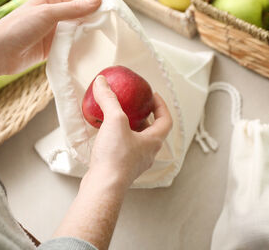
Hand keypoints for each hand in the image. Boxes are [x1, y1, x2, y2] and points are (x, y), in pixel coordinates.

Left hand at [0, 0, 101, 75]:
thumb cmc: (18, 28)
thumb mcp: (48, 14)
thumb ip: (73, 8)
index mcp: (51, 0)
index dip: (93, 3)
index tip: (108, 14)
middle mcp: (53, 15)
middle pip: (79, 14)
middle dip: (92, 20)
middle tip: (109, 30)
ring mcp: (52, 32)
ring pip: (76, 31)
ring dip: (86, 36)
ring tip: (101, 42)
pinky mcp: (51, 48)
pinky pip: (69, 46)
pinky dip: (78, 48)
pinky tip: (88, 53)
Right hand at [88, 75, 172, 189]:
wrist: (103, 186)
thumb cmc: (116, 156)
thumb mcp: (114, 121)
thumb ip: (109, 99)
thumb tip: (102, 81)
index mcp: (153, 141)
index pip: (166, 120)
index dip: (161, 106)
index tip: (153, 96)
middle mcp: (148, 153)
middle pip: (152, 131)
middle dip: (145, 117)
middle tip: (135, 106)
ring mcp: (135, 163)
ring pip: (138, 142)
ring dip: (131, 129)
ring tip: (118, 118)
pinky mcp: (121, 169)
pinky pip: (124, 150)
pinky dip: (118, 140)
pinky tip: (106, 135)